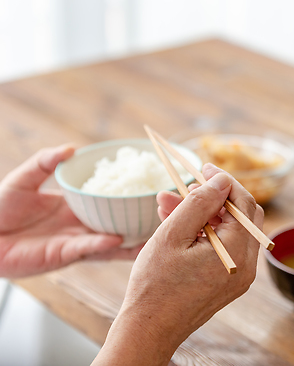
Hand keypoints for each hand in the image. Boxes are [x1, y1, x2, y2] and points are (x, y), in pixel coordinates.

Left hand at [0, 145, 141, 277]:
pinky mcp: (64, 255)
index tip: (152, 189)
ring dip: (131, 241)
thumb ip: (45, 162)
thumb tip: (71, 148)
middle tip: (165, 214)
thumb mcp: (23, 179)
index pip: (110, 201)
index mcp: (77, 206)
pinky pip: (88, 249)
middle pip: (120, 223)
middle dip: (141, 222)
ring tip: (153, 235)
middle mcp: (82, 225)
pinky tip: (116, 239)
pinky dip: (102, 244)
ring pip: (112, 243)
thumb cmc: (0, 208)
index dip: (130, 197)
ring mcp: (76, 242)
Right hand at [93, 164, 263, 365]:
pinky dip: (204, 232)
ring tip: (168, 202)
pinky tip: (176, 223)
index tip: (204, 168)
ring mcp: (238, 276)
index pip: (243, 203)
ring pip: (230, 231)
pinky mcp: (228, 282)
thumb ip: (200, 203)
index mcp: (237, 252)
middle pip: (242, 216)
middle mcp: (246, 265)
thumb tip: (222, 180)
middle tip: (188, 185)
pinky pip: (223, 247)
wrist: (148, 331)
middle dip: (214, 196)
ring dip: (204, 214)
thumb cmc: (155, 286)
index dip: (225, 181)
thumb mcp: (173, 234)